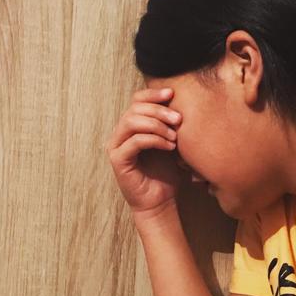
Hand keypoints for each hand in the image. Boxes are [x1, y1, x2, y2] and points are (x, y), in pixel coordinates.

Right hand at [105, 86, 184, 214]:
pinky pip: (135, 141)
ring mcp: (116, 146)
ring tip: (174, 136)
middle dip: (159, 111)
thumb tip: (179, 102)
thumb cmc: (165, 172)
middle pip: (135, 108)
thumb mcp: (170, 142)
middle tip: (179, 119)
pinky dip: (154, 140)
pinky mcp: (118, 160)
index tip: (172, 94)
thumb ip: (169, 123)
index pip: (137, 100)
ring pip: (132, 122)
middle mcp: (119, 134)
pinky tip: (169, 146)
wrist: (160, 201)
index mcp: (131, 126)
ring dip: (156, 125)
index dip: (153, 94)